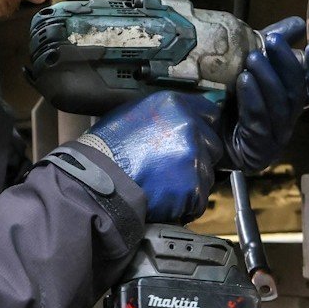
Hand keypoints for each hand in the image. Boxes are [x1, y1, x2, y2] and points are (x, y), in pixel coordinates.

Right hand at [83, 91, 225, 222]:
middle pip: (213, 145)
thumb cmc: (108, 148)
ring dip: (192, 180)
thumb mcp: (134, 113)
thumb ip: (166, 114)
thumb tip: (184, 115)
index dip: (204, 128)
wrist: (96, 180)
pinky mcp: (193, 187)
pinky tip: (166, 198)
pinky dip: (186, 202)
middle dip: (199, 156)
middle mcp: (190, 128)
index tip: (199, 138)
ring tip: (165, 184)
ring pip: (207, 173)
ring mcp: (193, 159)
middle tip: (174, 166)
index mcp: (175, 105)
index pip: (210, 114)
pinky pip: (199, 198)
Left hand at [226, 17, 308, 171]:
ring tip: (253, 59)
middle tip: (273, 40)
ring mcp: (273, 139)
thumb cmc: (220, 96)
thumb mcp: (247, 65)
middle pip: (298, 93)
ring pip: (281, 108)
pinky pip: (259, 123)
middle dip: (288, 65)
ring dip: (268, 80)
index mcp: (288, 101)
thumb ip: (270, 46)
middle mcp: (286, 121)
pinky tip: (244, 81)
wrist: (191, 130)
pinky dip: (253, 100)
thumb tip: (299, 24)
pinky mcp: (256, 152)